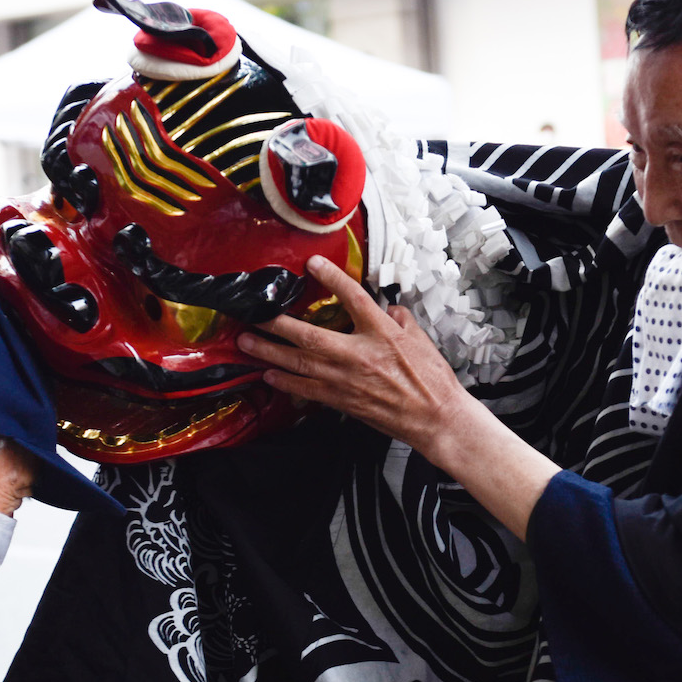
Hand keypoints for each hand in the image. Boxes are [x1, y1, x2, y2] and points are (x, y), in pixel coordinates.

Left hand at [238, 256, 473, 457]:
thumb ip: (398, 319)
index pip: (352, 297)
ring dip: (269, 352)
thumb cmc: (431, 380)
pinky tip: (269, 375)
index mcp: (381, 333)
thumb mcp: (420, 338)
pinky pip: (307, 389)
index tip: (312, 263)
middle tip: (253, 315)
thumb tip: (386, 309)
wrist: (435, 418)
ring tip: (246, 343)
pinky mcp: (342, 401)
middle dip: (275, 324)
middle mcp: (358, 355)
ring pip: (299, 364)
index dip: (331, 278)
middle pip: (308, 335)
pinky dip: (286, 382)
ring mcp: (346, 380)